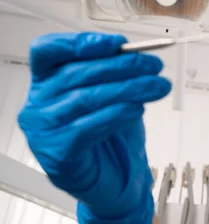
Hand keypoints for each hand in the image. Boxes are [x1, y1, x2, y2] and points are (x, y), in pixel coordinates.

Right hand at [18, 33, 170, 223]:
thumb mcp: (114, 95)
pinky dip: (116, 114)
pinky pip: (87, 128)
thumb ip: (116, 73)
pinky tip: (138, 108)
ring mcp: (42, 131)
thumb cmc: (110, 134)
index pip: (47, 50)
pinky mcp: (57, 155)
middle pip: (75, 73)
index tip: (118, 44)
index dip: (79, 42)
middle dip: (121, 66)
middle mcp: (37, 104)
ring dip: (128, 89)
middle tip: (153, 65)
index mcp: (45, 82)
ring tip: (157, 86)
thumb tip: (138, 54)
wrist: (114, 180)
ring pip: (85, 98)